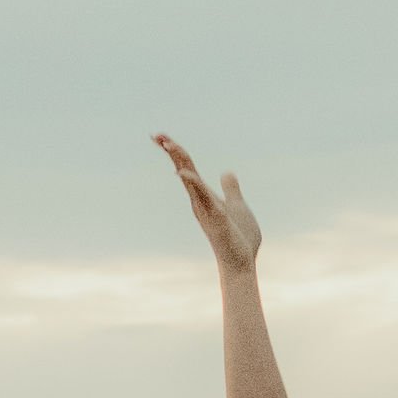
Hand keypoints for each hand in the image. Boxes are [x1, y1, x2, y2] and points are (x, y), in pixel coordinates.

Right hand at [155, 136, 262, 276]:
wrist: (242, 263)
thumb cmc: (239, 238)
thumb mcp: (237, 205)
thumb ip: (230, 189)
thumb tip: (226, 173)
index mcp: (204, 196)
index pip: (187, 167)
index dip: (176, 152)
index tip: (162, 137)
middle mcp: (200, 201)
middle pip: (184, 169)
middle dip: (171, 152)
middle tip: (156, 134)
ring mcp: (205, 209)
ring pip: (189, 180)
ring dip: (179, 161)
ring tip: (168, 144)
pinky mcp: (215, 218)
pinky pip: (203, 197)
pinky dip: (194, 183)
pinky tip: (183, 172)